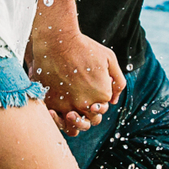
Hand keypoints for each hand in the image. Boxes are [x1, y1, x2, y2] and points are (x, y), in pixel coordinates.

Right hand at [26, 18, 121, 134]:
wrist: (58, 42)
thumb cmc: (85, 48)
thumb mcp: (109, 59)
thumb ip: (117, 81)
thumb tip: (113, 100)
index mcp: (102, 95)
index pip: (102, 109)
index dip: (98, 103)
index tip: (91, 92)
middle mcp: (85, 104)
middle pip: (90, 121)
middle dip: (88, 114)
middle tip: (81, 101)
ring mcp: (67, 105)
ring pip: (74, 127)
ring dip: (74, 123)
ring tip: (71, 113)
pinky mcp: (50, 104)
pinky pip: (56, 121)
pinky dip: (58, 120)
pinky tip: (58, 111)